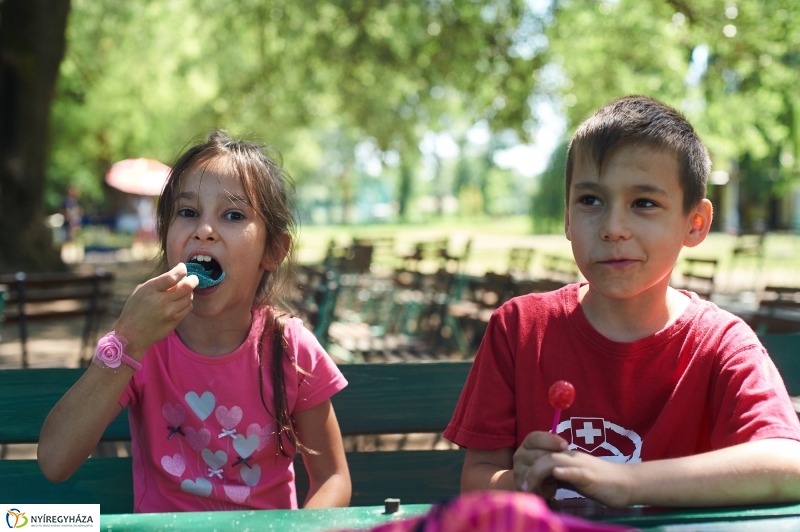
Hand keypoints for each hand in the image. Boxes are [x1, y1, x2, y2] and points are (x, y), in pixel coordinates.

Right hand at [114, 263, 198, 358]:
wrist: (131, 335)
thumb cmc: (135, 310)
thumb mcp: (140, 291)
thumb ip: (158, 283)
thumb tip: (176, 274)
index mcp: (150, 290)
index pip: (172, 277)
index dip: (181, 270)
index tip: (183, 268)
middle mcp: (161, 301)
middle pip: (186, 286)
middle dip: (193, 279)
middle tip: (193, 278)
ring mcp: (170, 312)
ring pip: (189, 297)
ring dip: (189, 292)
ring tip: (184, 291)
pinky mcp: (174, 322)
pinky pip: (188, 308)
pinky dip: (187, 303)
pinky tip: (181, 302)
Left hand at [514, 431, 633, 507]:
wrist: (625, 483)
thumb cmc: (598, 481)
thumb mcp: (572, 475)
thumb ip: (555, 474)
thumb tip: (536, 482)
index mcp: (564, 455)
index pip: (538, 448)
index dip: (526, 462)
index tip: (523, 481)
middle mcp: (569, 456)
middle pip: (541, 454)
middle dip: (527, 471)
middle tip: (522, 488)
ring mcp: (580, 465)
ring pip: (552, 460)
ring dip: (536, 473)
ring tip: (528, 488)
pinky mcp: (591, 476)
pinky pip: (576, 471)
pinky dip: (565, 472)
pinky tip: (557, 474)